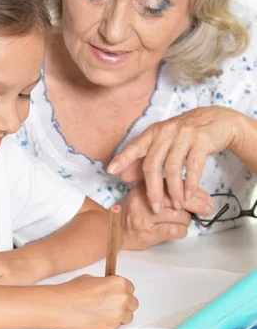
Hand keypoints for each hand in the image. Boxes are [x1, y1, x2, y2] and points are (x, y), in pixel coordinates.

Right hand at [54, 274, 138, 328]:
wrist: (61, 306)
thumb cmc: (72, 291)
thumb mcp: (91, 278)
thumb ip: (106, 284)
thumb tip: (108, 289)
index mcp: (118, 283)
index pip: (130, 288)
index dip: (122, 290)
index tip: (116, 293)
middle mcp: (122, 298)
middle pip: (133, 303)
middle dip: (124, 303)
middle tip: (111, 303)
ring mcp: (118, 314)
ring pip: (128, 316)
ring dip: (120, 315)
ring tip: (106, 313)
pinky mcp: (111, 328)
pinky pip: (118, 326)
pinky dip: (112, 323)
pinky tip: (100, 318)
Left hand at [108, 107, 238, 213]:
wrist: (217, 120)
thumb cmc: (186, 135)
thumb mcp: (163, 143)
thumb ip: (143, 160)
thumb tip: (123, 177)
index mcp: (154, 132)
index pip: (135, 146)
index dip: (123, 158)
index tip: (111, 171)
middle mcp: (166, 131)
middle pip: (153, 164)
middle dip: (153, 189)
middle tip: (155, 208)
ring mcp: (184, 134)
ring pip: (172, 167)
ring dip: (173, 190)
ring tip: (176, 205)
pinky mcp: (201, 140)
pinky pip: (193, 166)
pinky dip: (190, 183)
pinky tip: (188, 194)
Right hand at [119, 182, 214, 249]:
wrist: (111, 229)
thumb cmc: (134, 210)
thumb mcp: (146, 192)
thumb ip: (167, 190)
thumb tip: (198, 192)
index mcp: (145, 185)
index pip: (175, 184)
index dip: (195, 191)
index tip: (207, 198)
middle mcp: (144, 199)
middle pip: (180, 199)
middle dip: (198, 205)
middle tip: (209, 209)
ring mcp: (145, 217)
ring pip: (180, 216)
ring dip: (187, 220)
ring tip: (184, 221)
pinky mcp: (147, 234)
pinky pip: (174, 231)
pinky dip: (181, 231)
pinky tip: (178, 230)